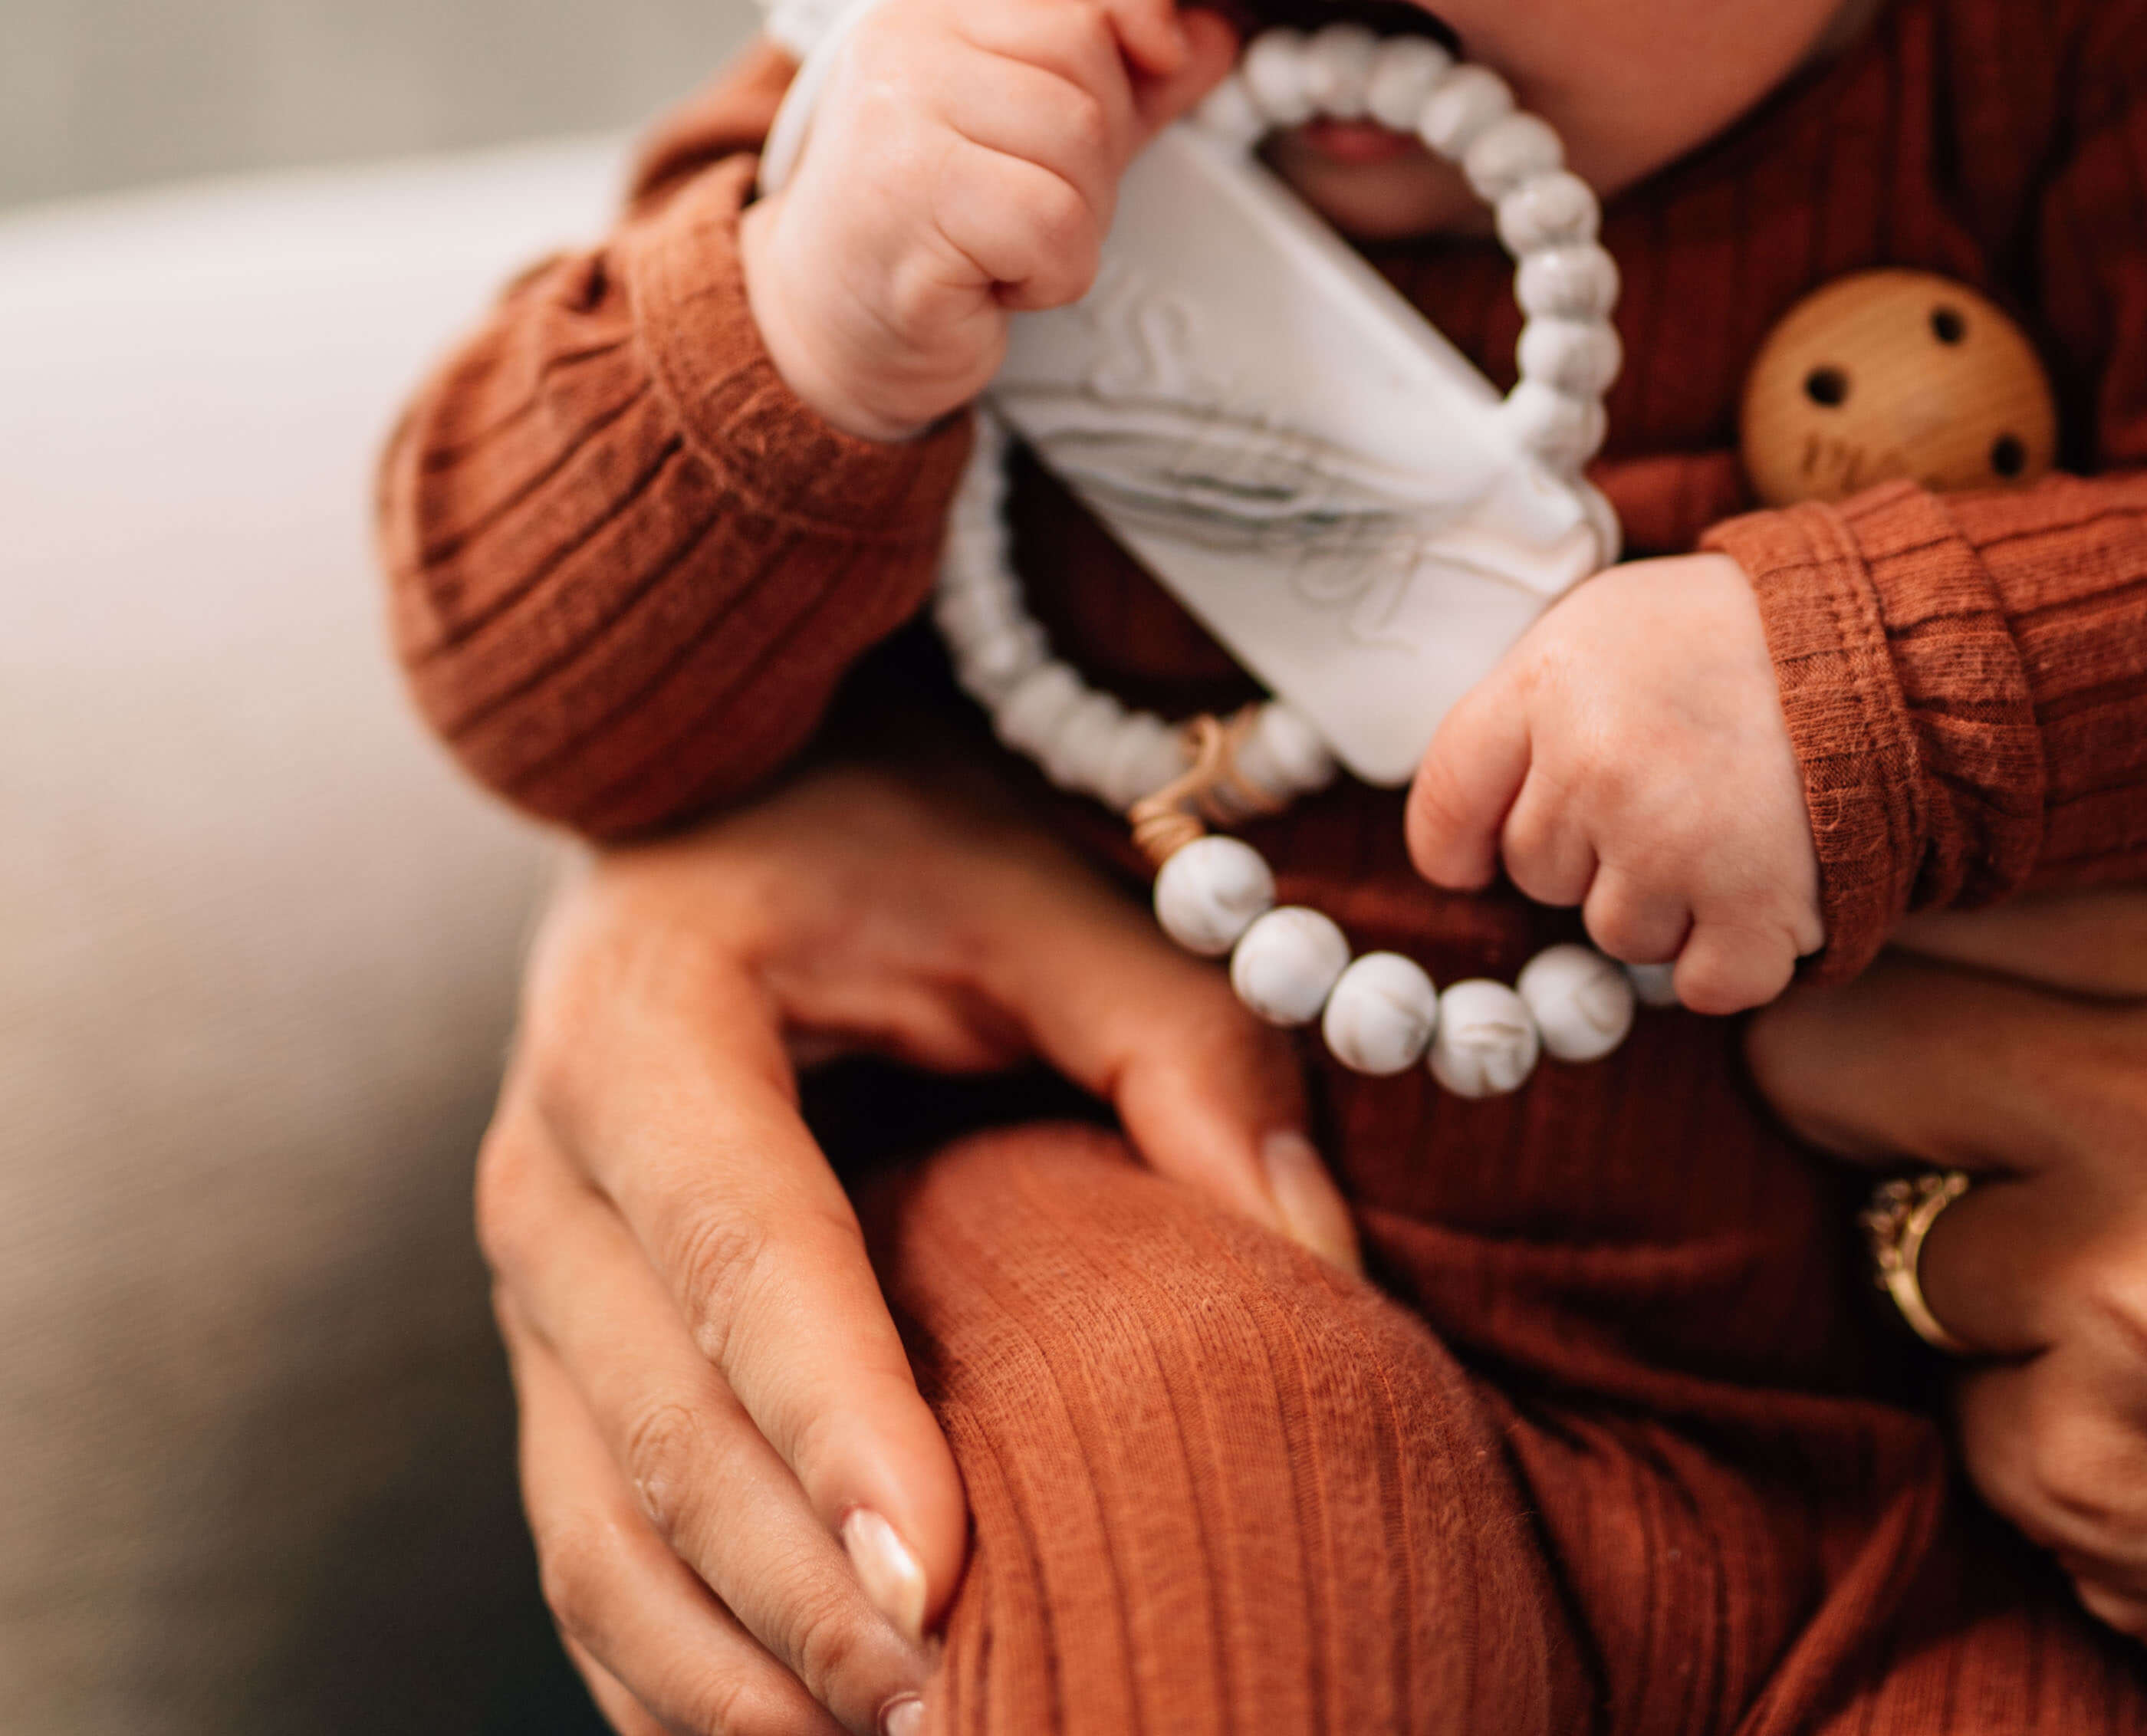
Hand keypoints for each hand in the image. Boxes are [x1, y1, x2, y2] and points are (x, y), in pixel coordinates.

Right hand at [478, 755, 1357, 1735]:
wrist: (717, 806)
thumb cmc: (893, 830)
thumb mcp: (1038, 891)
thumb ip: (1177, 1046)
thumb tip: (1315, 1259)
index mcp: (645, 1025)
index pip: (741, 1250)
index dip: (835, 1419)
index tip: (942, 1577)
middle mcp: (545, 1173)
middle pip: (659, 1426)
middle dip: (805, 1598)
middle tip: (964, 1716)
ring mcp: (527, 1290)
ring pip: (600, 1533)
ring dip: (739, 1674)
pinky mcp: (551, 1367)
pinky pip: (588, 1559)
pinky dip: (679, 1678)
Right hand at [740, 0, 1236, 442]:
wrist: (831, 330)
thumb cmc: (938, 225)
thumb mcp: (1037, 132)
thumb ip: (1125, 79)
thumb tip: (1216, 34)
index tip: (1164, 54)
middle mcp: (901, 36)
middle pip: (1085, 53)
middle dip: (1098, 146)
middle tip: (1033, 199)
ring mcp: (896, 110)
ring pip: (1079, 138)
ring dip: (1076, 218)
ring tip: (1006, 240)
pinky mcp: (908, 195)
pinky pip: (1055, 221)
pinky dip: (1051, 271)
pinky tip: (995, 279)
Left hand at [1405, 553, 1822, 1013]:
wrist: (1874, 644)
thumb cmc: (1722, 636)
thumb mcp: (1595, 625)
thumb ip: (1518, 716)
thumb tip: (1460, 837)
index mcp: (1547, 686)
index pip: (1445, 806)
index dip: (1464, 840)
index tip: (1483, 849)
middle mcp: (1599, 768)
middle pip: (1537, 874)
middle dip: (1592, 845)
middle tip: (1668, 780)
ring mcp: (1676, 844)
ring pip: (1616, 934)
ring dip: (1665, 900)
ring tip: (1722, 816)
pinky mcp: (1756, 906)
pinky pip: (1704, 986)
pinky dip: (1732, 956)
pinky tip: (1757, 886)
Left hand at [1748, 894, 2146, 1735]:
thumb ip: (2142, 978)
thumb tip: (1875, 937)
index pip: (1940, 903)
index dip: (1866, 967)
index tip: (1855, 1004)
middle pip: (1846, 1047)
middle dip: (1846, 1107)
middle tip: (1935, 1163)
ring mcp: (2141, 1289)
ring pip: (1899, 1253)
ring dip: (1987, 1314)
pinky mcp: (2099, 1461)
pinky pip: (1964, 1421)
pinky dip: (2047, 1449)